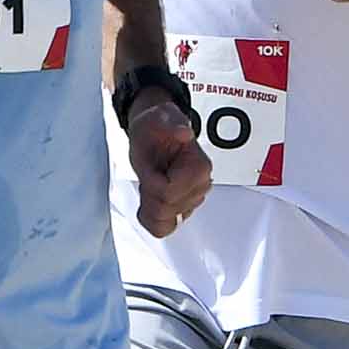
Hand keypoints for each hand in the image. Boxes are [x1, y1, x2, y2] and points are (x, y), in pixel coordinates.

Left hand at [123, 93, 212, 238]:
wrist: (153, 131)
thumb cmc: (154, 127)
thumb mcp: (157, 120)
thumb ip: (170, 126)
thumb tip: (184, 133)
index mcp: (199, 167)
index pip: (169, 193)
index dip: (151, 181)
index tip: (153, 166)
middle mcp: (200, 187)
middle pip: (166, 209)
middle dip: (150, 193)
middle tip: (150, 171)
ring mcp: (192, 200)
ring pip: (164, 221)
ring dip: (149, 202)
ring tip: (152, 181)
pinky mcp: (181, 209)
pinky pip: (162, 228)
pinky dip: (150, 217)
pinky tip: (148, 199)